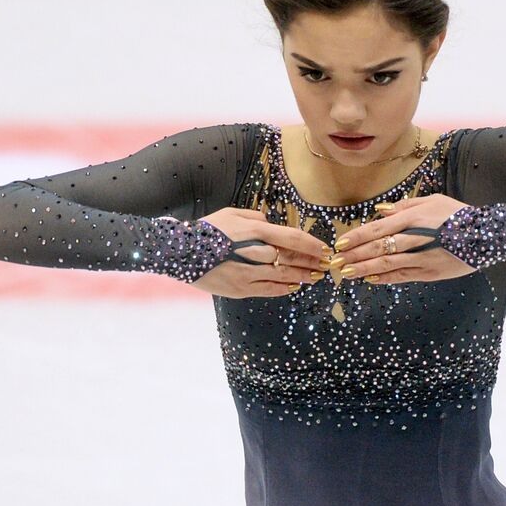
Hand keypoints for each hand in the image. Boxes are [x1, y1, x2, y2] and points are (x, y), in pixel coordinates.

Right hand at [191, 207, 334, 297]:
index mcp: (252, 231)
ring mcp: (246, 273)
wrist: (179, 252)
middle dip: (311, 262)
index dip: (311, 244)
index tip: (325, 248)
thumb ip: (254, 218)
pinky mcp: (239, 289)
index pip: (290, 238)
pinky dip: (282, 289)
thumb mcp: (230, 214)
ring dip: (301, 277)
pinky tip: (293, 287)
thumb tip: (272, 223)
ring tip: (315, 277)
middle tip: (326, 265)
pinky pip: (267, 290)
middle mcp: (252, 252)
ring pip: (282, 277)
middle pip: (290, 259)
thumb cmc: (207, 230)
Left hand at [331, 194, 476, 282]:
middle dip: (355, 256)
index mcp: (415, 217)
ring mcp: (424, 257)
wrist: (487, 235)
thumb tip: (379, 211)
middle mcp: (417, 237)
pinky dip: (386, 278)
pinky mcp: (431, 272)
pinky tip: (371, 279)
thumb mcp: (432, 201)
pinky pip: (403, 276)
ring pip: (389, 265)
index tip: (341, 244)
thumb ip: (404, 206)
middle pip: (380, 248)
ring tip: (347, 273)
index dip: (358, 237)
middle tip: (336, 263)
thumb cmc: (457, 214)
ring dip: (365, 270)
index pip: (379, 228)